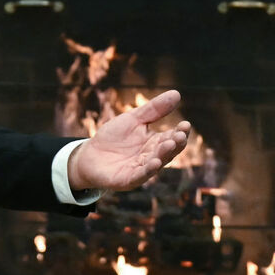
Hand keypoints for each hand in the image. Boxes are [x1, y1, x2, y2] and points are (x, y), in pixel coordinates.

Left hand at [67, 89, 191, 191]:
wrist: (89, 155)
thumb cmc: (113, 137)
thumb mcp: (134, 119)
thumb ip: (154, 109)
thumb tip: (177, 94)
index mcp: (155, 142)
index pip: (172, 137)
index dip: (180, 131)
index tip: (186, 124)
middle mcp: (152, 157)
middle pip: (168, 151)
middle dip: (176, 143)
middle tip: (181, 135)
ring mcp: (141, 169)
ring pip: (157, 162)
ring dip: (164, 154)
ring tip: (170, 144)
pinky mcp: (128, 180)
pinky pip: (141, 175)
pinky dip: (149, 170)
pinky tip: (155, 162)